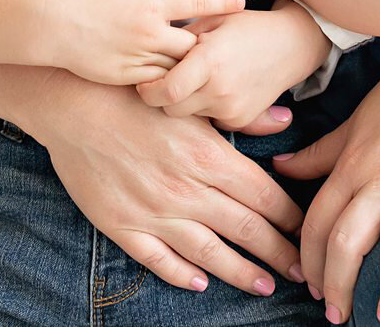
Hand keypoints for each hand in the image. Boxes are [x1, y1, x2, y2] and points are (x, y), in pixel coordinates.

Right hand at [23, 72, 308, 296]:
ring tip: (264, 285)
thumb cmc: (135, 93)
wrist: (72, 102)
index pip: (263, 197)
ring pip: (208, 252)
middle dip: (278, 253)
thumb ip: (242, 116)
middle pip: (245, 229)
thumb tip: (286, 121)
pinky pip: (157, 259)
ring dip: (240, 272)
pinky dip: (181, 274)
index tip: (307, 231)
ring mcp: (153, 211)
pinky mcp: (122, 225)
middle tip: (301, 272)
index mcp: (208, 157)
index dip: (290, 218)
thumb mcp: (192, 99)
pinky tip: (200, 283)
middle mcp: (186, 190)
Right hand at [41, 0, 246, 85]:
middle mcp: (150, 31)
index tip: (241, 3)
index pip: (196, 1)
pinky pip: (155, 82)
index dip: (221, 3)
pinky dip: (165, 80)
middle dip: (205, 44)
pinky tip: (170, 80)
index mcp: (150, 3)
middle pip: (193, 43)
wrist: (51, 25)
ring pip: (176, 65)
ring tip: (197, 65)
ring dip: (186, 64)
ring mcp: (138, 56)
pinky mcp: (125, 77)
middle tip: (216, 44)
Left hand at [135, 0, 328, 129]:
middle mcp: (220, 90)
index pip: (165, 91)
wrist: (290, 45)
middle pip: (171, 109)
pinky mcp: (239, 120)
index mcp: (209, 61)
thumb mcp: (212, 21)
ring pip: (188, 116)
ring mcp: (231, 109)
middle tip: (166, 80)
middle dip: (163, 97)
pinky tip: (213, 89)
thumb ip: (180, 38)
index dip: (148, 89)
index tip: (144, 82)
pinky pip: (208, 120)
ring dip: (185, 102)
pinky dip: (205, 107)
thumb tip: (149, 50)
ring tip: (194, 81)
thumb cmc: (249, 28)